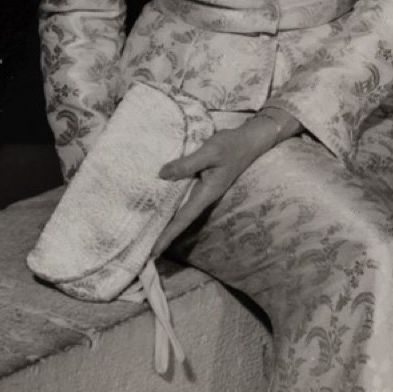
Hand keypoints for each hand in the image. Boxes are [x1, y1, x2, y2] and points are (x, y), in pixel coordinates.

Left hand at [152, 109, 296, 256]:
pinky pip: (181, 196)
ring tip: (146, 233)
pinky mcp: (200, 182)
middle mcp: (203, 196)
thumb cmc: (231, 146)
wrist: (248, 140)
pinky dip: (169, 204)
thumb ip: (187, 164)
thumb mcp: (210, 151)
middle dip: (164, 235)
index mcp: (206, 193)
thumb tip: (162, 175)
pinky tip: (157, 204)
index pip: (183, 219)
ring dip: (165, 221)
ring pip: (180, 209)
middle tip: (143, 250)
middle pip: (180, 220)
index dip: (168, 235)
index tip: (154, 251)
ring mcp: (201, 190)